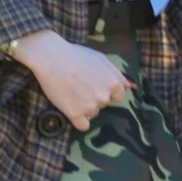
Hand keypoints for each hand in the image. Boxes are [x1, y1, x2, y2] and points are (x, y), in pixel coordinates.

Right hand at [10, 30, 130, 130]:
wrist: (51, 57)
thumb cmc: (76, 55)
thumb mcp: (101, 59)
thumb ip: (117, 74)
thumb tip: (130, 87)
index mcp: (113, 83)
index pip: (117, 97)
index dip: (106, 91)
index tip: (94, 85)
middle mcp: (104, 97)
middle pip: (103, 104)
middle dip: (94, 97)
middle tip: (79, 86)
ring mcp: (89, 106)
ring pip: (92, 114)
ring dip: (84, 108)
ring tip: (72, 93)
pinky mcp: (74, 114)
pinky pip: (83, 126)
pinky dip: (78, 120)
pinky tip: (72, 109)